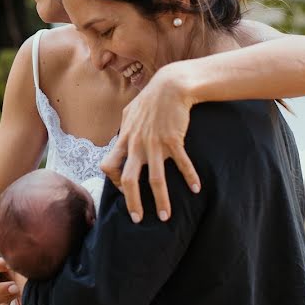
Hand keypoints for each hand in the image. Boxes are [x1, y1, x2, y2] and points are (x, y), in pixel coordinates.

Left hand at [100, 64, 200, 222]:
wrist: (170, 86)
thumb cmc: (150, 99)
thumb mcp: (129, 113)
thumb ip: (124, 130)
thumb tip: (119, 140)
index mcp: (124, 139)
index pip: (108, 166)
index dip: (113, 181)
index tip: (124, 189)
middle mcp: (137, 144)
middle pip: (129, 180)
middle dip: (132, 202)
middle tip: (137, 219)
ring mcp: (155, 144)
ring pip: (156, 179)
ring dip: (161, 201)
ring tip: (165, 217)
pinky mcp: (174, 141)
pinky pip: (182, 164)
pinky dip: (189, 178)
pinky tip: (196, 189)